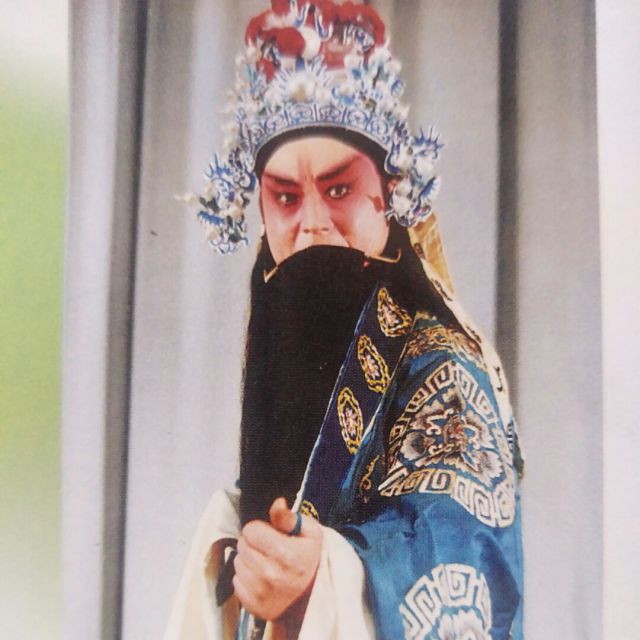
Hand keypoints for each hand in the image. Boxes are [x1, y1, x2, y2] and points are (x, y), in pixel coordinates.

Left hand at [232, 497, 322, 620]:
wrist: (314, 597)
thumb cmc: (310, 559)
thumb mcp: (310, 533)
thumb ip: (289, 517)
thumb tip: (277, 503)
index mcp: (286, 554)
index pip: (250, 530)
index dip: (259, 528)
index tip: (270, 535)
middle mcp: (271, 575)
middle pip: (242, 545)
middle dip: (252, 543)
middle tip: (268, 549)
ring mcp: (261, 593)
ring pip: (237, 563)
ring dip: (248, 560)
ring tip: (265, 563)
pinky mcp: (254, 606)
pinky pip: (236, 583)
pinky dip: (245, 579)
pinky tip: (260, 578)